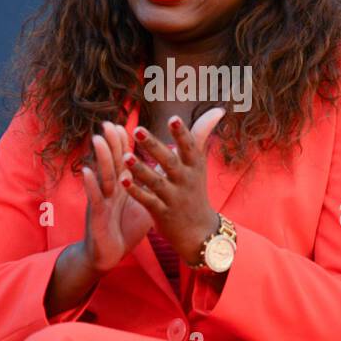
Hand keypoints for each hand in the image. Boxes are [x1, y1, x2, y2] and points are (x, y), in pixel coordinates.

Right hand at [77, 120, 153, 273]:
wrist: (110, 253)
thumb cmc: (126, 226)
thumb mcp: (144, 203)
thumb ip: (153, 185)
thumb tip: (168, 172)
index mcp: (123, 185)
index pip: (123, 159)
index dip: (123, 143)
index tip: (125, 124)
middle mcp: (110, 189)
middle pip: (111, 162)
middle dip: (111, 143)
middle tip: (109, 123)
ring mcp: (102, 200)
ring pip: (102, 176)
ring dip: (100, 158)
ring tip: (98, 140)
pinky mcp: (97, 215)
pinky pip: (95, 198)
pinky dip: (90, 184)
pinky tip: (87, 172)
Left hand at [120, 108, 225, 265]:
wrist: (200, 232)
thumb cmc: (195, 190)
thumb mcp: (199, 163)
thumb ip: (201, 135)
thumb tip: (218, 109)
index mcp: (194, 166)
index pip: (189, 147)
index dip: (182, 133)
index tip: (173, 118)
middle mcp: (185, 180)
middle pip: (169, 162)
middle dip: (154, 145)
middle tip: (137, 129)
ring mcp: (174, 198)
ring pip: (156, 182)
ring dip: (140, 169)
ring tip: (125, 156)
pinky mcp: (162, 213)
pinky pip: (147, 200)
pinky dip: (136, 191)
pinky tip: (122, 180)